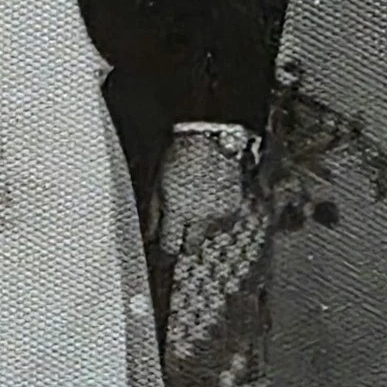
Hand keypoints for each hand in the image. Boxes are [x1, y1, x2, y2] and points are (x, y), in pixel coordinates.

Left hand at [150, 131, 248, 258]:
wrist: (212, 137)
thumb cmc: (180, 156)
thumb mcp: (158, 183)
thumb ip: (154, 214)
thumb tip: (150, 236)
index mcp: (179, 210)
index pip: (171, 246)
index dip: (166, 248)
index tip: (165, 246)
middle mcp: (202, 216)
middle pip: (192, 247)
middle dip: (184, 242)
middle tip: (180, 230)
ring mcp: (222, 212)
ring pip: (209, 234)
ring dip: (202, 227)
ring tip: (197, 204)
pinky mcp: (236, 206)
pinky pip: (225, 223)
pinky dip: (217, 217)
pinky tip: (211, 200)